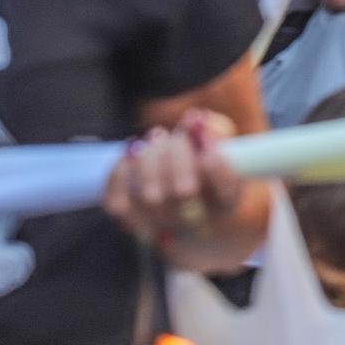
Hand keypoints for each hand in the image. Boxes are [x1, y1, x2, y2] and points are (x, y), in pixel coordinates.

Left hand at [103, 109, 249, 254]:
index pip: (225, 192)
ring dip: (150, 159)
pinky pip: (118, 203)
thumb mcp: (219, 146)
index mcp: (226, 205)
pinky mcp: (131, 223)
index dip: (215, 164)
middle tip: (174, 135)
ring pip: (150, 197)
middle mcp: (194, 224)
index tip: (205, 137)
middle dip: (177, 155)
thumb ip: (213, 131)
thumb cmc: (204, 168)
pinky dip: (120, 174)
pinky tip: (131, 152)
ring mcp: (161, 225)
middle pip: (183, 193)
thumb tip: (196, 119)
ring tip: (157, 137)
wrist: (180, 206)